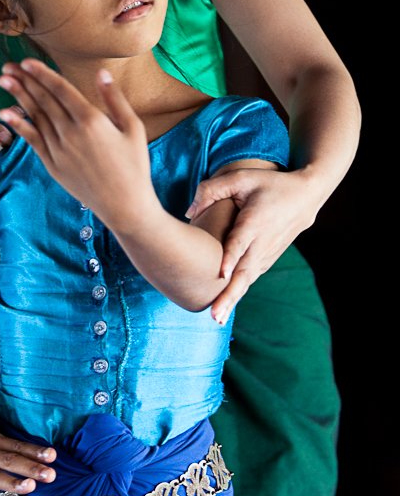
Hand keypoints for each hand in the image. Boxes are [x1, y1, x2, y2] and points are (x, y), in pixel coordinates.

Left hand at [0, 59, 155, 229]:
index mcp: (92, 120)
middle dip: (24, 81)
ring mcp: (59, 150)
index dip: (42, 74)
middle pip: (43, 100)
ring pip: (35, 117)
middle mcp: (71, 133)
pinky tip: (5, 113)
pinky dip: (19, 126)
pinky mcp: (53, 166)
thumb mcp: (133, 128)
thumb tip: (101, 73)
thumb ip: (115, 99)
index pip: (61, 90)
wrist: (125, 206)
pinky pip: (32, 141)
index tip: (27, 61)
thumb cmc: (134, 166)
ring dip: (18, 97)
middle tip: (7, 66)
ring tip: (3, 81)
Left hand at [187, 168, 318, 323]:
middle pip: (244, 272)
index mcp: (255, 221)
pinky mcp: (269, 257)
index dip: (231, 257)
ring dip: (233, 298)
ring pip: (248, 278)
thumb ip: (212, 190)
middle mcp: (263, 241)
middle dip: (229, 295)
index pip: (240, 242)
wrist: (307, 196)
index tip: (221, 274)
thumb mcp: (242, 177)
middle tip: (214, 316)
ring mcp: (268, 252)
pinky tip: (228, 304)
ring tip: (217, 318)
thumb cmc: (271, 183)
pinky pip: (252, 275)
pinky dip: (241, 290)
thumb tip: (188, 212)